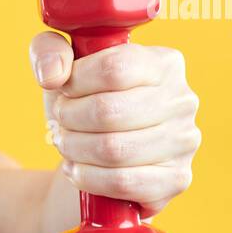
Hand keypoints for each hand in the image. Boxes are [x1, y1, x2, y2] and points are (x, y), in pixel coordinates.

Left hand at [30, 32, 200, 218]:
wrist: (95, 160)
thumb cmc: (82, 107)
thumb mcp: (61, 71)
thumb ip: (48, 51)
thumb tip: (52, 75)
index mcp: (163, 63)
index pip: (114, 67)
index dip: (76, 82)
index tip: (64, 90)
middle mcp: (182, 100)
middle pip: (108, 110)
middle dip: (69, 119)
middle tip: (61, 122)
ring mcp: (184, 141)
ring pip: (112, 149)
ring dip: (73, 149)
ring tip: (66, 144)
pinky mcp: (176, 179)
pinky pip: (121, 182)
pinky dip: (87, 177)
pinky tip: (77, 169)